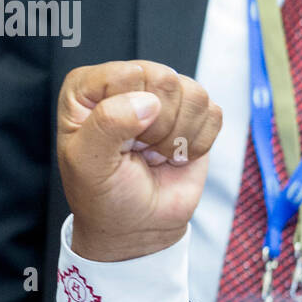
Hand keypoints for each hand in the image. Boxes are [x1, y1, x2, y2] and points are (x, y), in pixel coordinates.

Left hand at [57, 60, 221, 261]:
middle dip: (156, 128)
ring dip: (175, 139)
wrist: (135, 228)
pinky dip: (195, 145)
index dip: (128, 113)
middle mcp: (126, 84)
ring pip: (193, 94)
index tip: (115, 145)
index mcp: (87, 90)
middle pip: (164, 79)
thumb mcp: (88, 166)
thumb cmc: (103, 198)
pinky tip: (173, 158)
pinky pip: (213, 113)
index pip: (126, 73)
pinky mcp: (194, 113)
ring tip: (153, 157)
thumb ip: (106, 124)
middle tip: (137, 153)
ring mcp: (162, 96)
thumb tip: (148, 102)